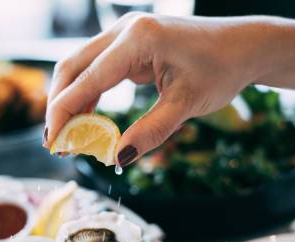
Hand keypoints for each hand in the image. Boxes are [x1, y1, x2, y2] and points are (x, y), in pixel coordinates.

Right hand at [43, 13, 258, 166]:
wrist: (243, 47)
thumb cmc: (221, 69)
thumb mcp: (187, 105)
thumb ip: (151, 132)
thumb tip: (118, 158)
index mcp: (138, 39)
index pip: (87, 79)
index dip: (64, 112)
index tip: (51, 142)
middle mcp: (124, 30)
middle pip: (72, 67)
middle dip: (58, 106)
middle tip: (54, 143)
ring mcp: (124, 34)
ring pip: (79, 66)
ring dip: (69, 100)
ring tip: (67, 137)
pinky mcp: (128, 44)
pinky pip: (96, 68)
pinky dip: (86, 94)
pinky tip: (85, 121)